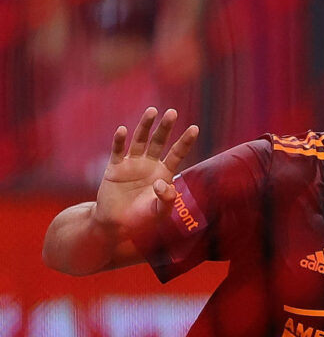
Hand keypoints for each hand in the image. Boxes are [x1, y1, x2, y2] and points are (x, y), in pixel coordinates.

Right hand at [94, 107, 198, 239]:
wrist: (117, 225)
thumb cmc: (142, 219)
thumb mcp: (160, 211)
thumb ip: (167, 199)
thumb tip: (163, 183)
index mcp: (164, 173)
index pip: (177, 153)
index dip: (185, 141)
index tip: (195, 128)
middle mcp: (149, 164)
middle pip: (159, 141)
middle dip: (165, 127)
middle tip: (172, 111)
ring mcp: (132, 164)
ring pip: (140, 140)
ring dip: (145, 126)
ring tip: (152, 111)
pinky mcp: (115, 168)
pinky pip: (118, 151)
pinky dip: (120, 141)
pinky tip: (123, 130)